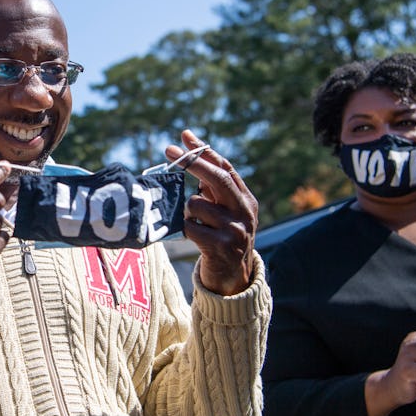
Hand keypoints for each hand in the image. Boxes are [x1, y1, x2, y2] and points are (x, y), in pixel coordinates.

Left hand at [165, 129, 257, 295]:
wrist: (232, 279)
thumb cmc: (221, 238)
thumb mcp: (224, 211)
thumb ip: (211, 186)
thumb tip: (188, 148)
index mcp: (246, 199)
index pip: (225, 168)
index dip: (204, 151)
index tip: (184, 136)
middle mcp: (244, 212)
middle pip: (218, 179)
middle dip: (192, 163)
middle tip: (169, 151)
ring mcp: (235, 231)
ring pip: (196, 205)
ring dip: (188, 212)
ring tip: (196, 225)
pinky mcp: (221, 248)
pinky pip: (190, 228)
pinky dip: (186, 229)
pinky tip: (195, 237)